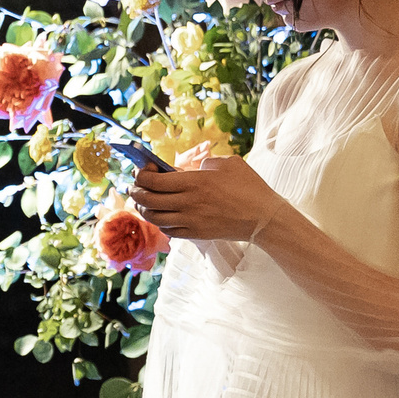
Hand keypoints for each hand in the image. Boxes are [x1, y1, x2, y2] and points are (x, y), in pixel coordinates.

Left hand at [130, 155, 284, 244]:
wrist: (263, 217)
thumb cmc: (249, 186)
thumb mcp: (227, 163)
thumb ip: (204, 163)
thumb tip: (185, 169)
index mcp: (195, 181)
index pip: (154, 180)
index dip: (142, 175)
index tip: (142, 170)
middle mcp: (189, 202)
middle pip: (148, 199)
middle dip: (136, 191)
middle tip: (135, 186)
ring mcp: (191, 221)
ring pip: (154, 218)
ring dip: (144, 209)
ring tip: (143, 202)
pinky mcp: (196, 234)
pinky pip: (168, 230)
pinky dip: (160, 222)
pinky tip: (162, 215)